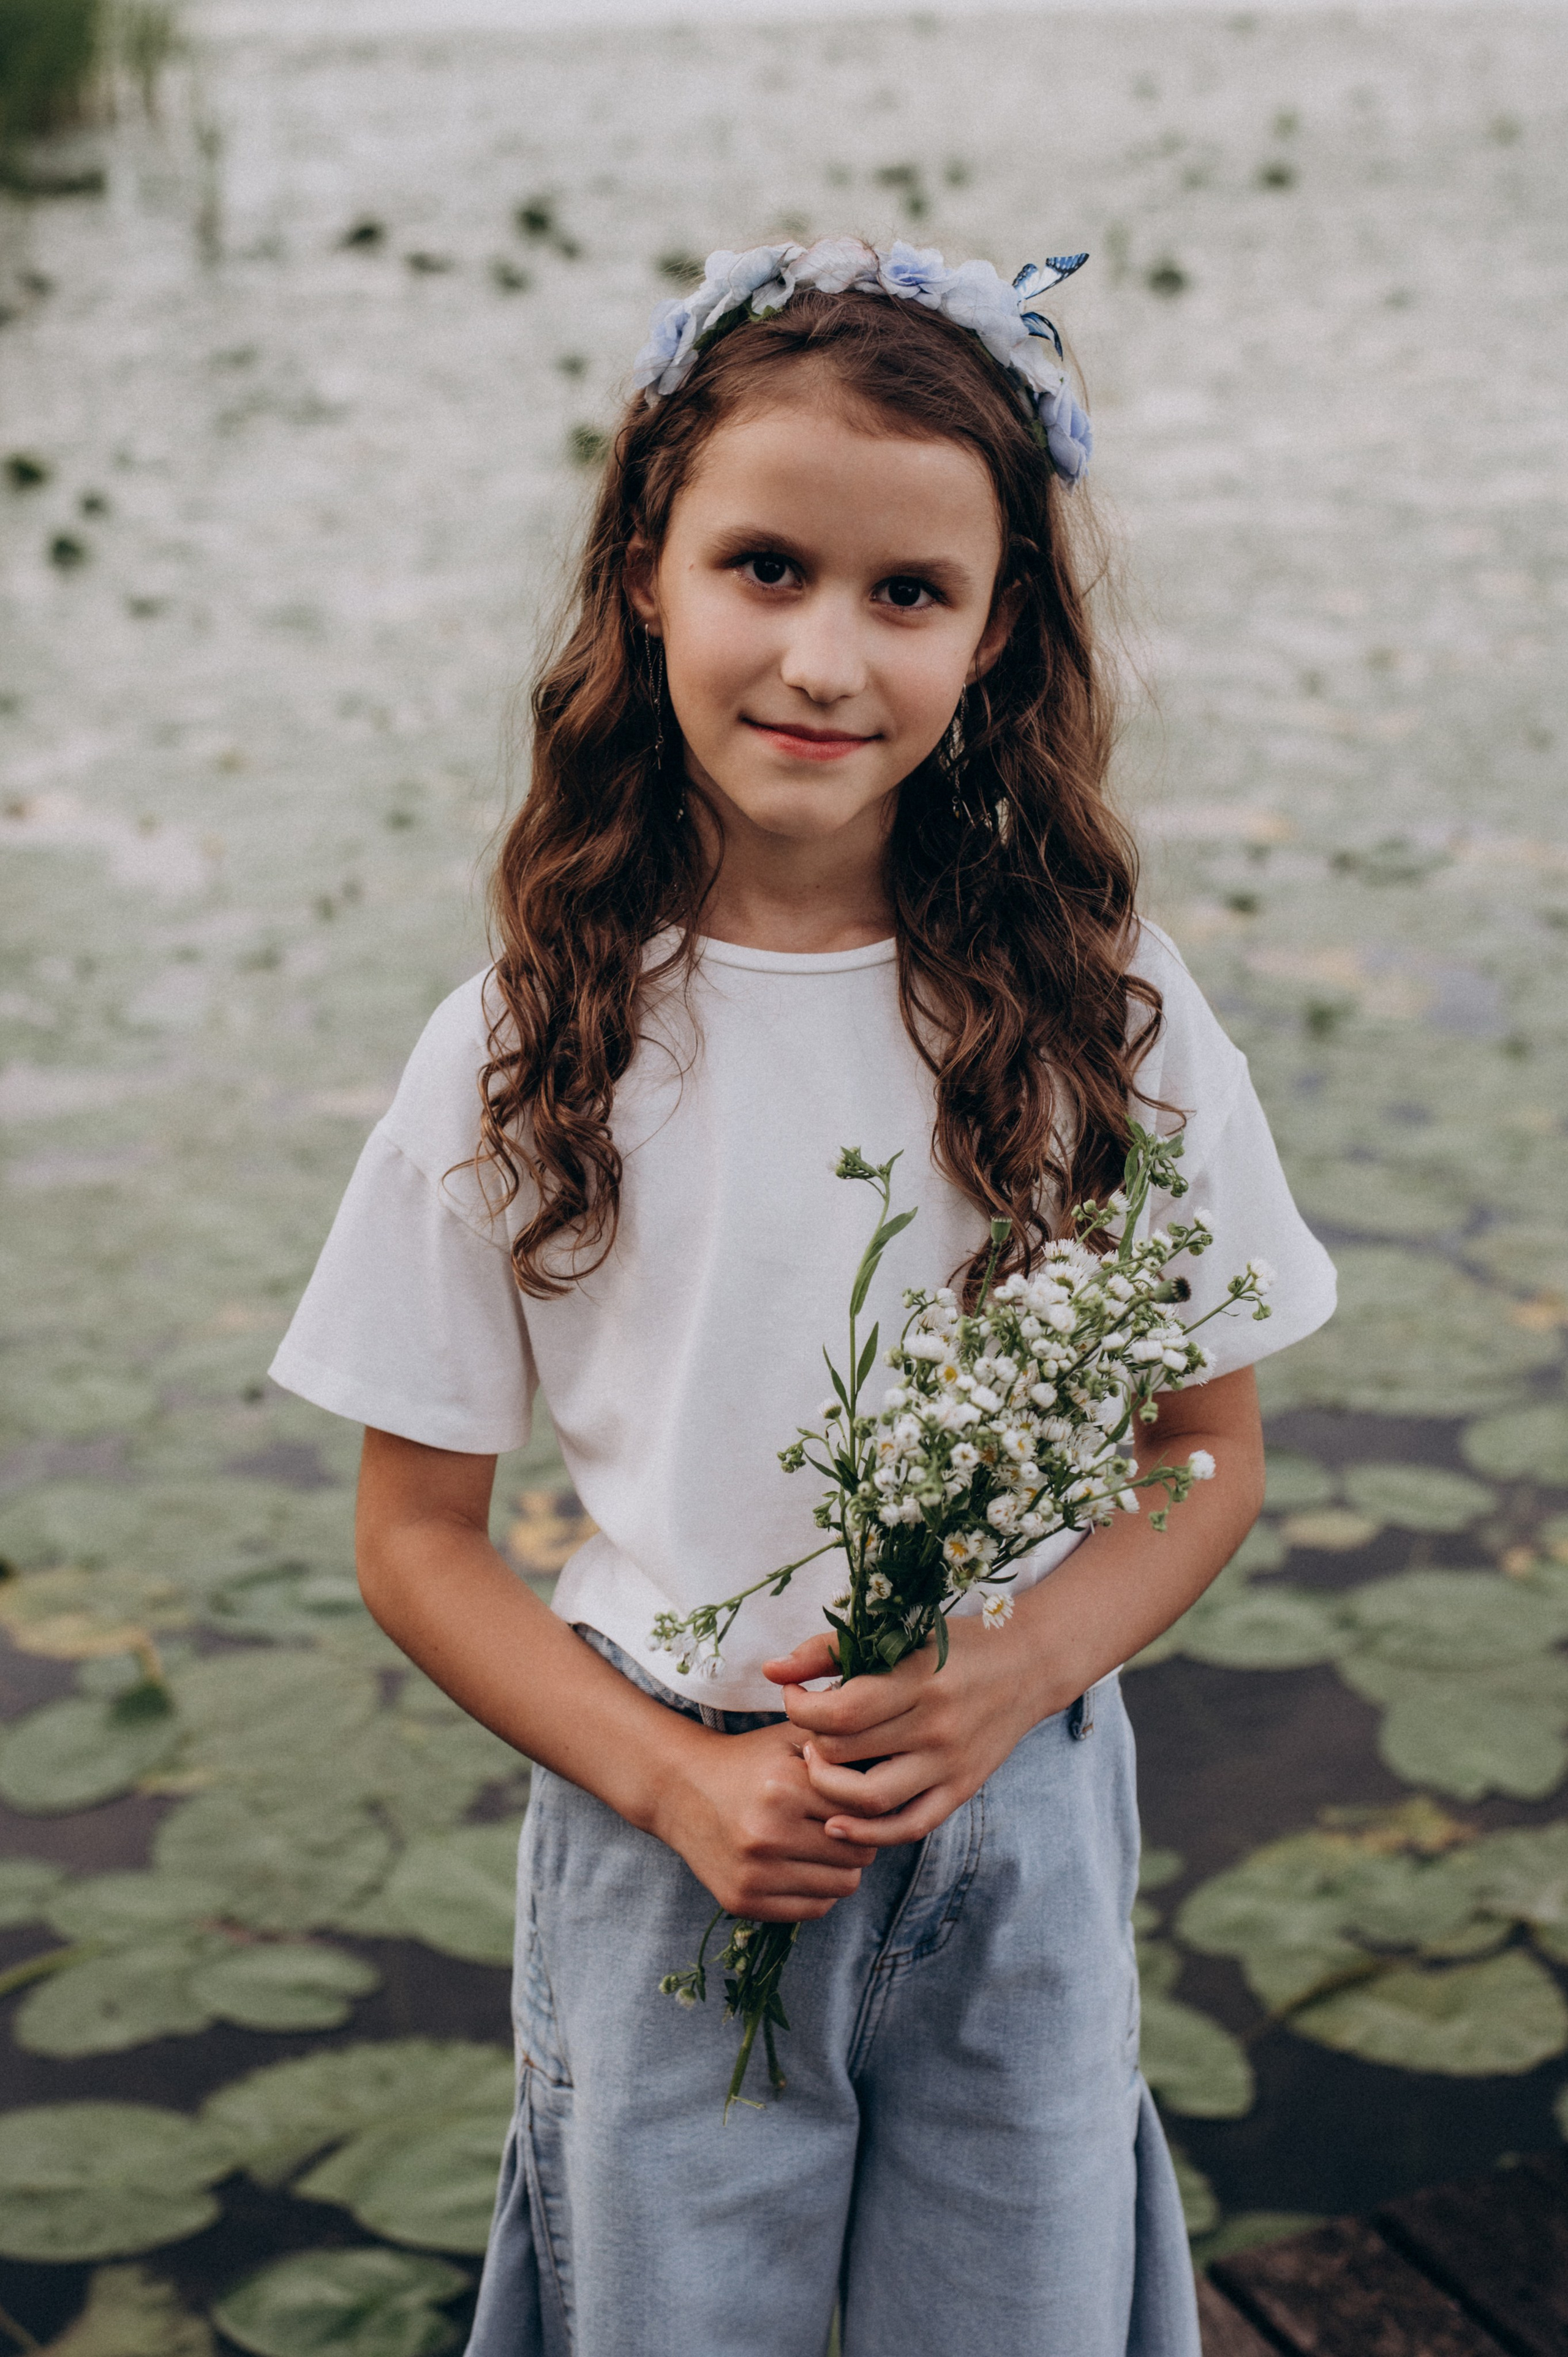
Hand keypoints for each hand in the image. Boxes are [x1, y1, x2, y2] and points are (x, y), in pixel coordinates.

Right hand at [654, 1717, 878, 1921]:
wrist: (681, 1789)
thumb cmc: (748, 1760)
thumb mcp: (789, 1737)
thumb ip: (839, 1740)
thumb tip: (893, 1757)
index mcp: (784, 1786)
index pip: (865, 1811)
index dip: (870, 1805)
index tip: (859, 1799)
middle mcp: (768, 1832)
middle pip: (860, 1852)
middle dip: (859, 1837)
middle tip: (842, 1825)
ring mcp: (754, 1872)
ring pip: (843, 1885)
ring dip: (841, 1866)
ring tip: (823, 1845)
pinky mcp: (743, 1901)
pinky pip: (814, 1908)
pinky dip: (818, 1890)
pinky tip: (801, 1865)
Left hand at [762, 1613, 1066, 1847]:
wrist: (1029, 1666)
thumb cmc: (954, 1644)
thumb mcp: (900, 1633)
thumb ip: (832, 1649)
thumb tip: (772, 1671)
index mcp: (919, 1678)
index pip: (840, 1710)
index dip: (801, 1707)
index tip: (794, 1696)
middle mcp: (936, 1725)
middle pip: (846, 1752)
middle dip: (811, 1742)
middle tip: (808, 1729)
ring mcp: (950, 1763)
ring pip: (870, 1798)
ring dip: (828, 1787)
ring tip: (820, 1765)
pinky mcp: (961, 1790)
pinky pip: (908, 1826)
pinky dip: (866, 1832)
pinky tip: (836, 1823)